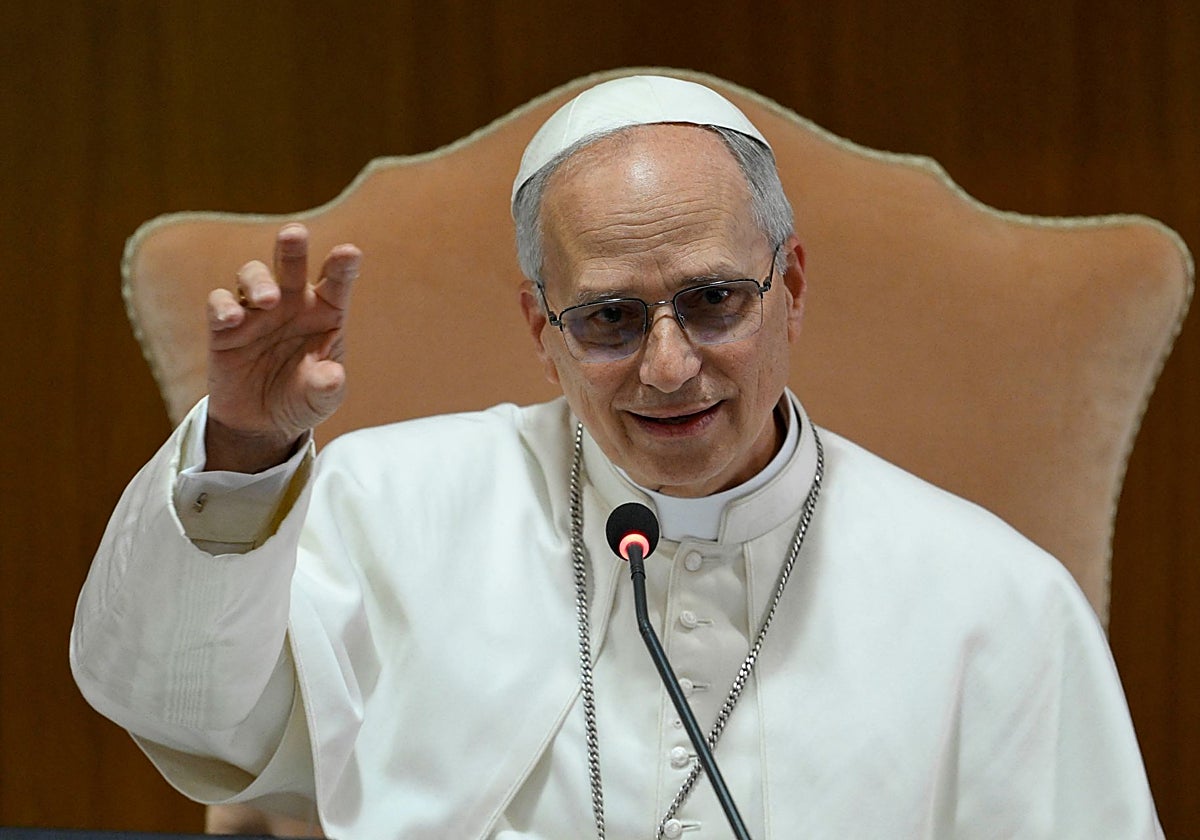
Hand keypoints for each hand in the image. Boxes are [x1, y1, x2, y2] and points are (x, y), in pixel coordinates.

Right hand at [204, 223, 360, 471]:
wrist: (262, 424)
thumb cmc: (302, 398)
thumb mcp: (321, 399)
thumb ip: (327, 386)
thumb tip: (331, 376)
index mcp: (325, 312)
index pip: (337, 281)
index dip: (343, 265)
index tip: (349, 253)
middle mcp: (292, 302)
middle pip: (291, 264)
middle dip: (292, 247)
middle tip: (294, 234)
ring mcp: (256, 310)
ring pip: (253, 275)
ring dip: (258, 281)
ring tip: (268, 300)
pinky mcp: (224, 327)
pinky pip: (220, 304)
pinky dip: (223, 306)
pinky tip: (232, 318)